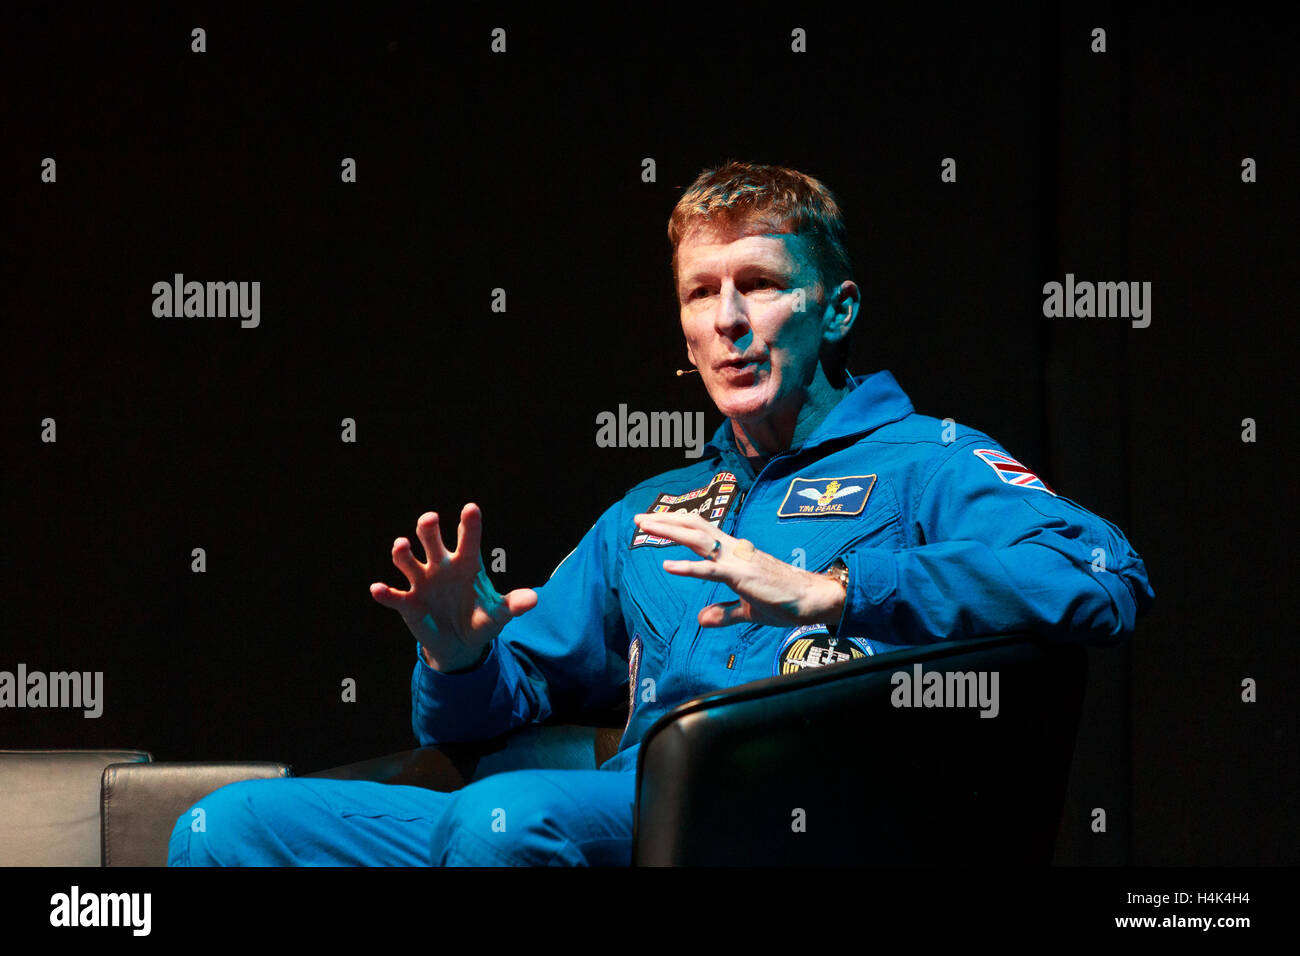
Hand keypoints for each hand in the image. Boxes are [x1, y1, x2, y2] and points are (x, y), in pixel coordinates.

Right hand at [370, 503, 537, 670]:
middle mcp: (441, 565)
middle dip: (429, 528)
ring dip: (402, 552)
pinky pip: (394, 595)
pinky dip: (385, 592)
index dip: (469, 523)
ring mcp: (422, 582)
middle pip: (431, 538)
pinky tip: (379, 589)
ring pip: (407, 559)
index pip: (468, 538)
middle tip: (430, 520)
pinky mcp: (408, 602)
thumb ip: (513, 605)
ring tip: (402, 545)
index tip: (471, 508)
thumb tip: (534, 599)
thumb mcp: (499, 614)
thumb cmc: (481, 619)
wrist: (461, 643)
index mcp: (466, 563)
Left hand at [632, 511, 845, 627]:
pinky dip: (688, 567)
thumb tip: (702, 619)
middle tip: (639, 518)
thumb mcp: (748, 610)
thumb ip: (724, 613)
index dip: (678, 525)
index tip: (656, 522)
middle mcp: (734, 549)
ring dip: (670, 531)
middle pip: (694, 527)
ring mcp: (738, 559)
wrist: (812, 599)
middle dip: (666, 520)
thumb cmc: (785, 601)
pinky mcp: (742, 576)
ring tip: (646, 527)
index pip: (701, 532)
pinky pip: (711, 570)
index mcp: (735, 553)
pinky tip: (668, 565)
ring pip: (698, 538)